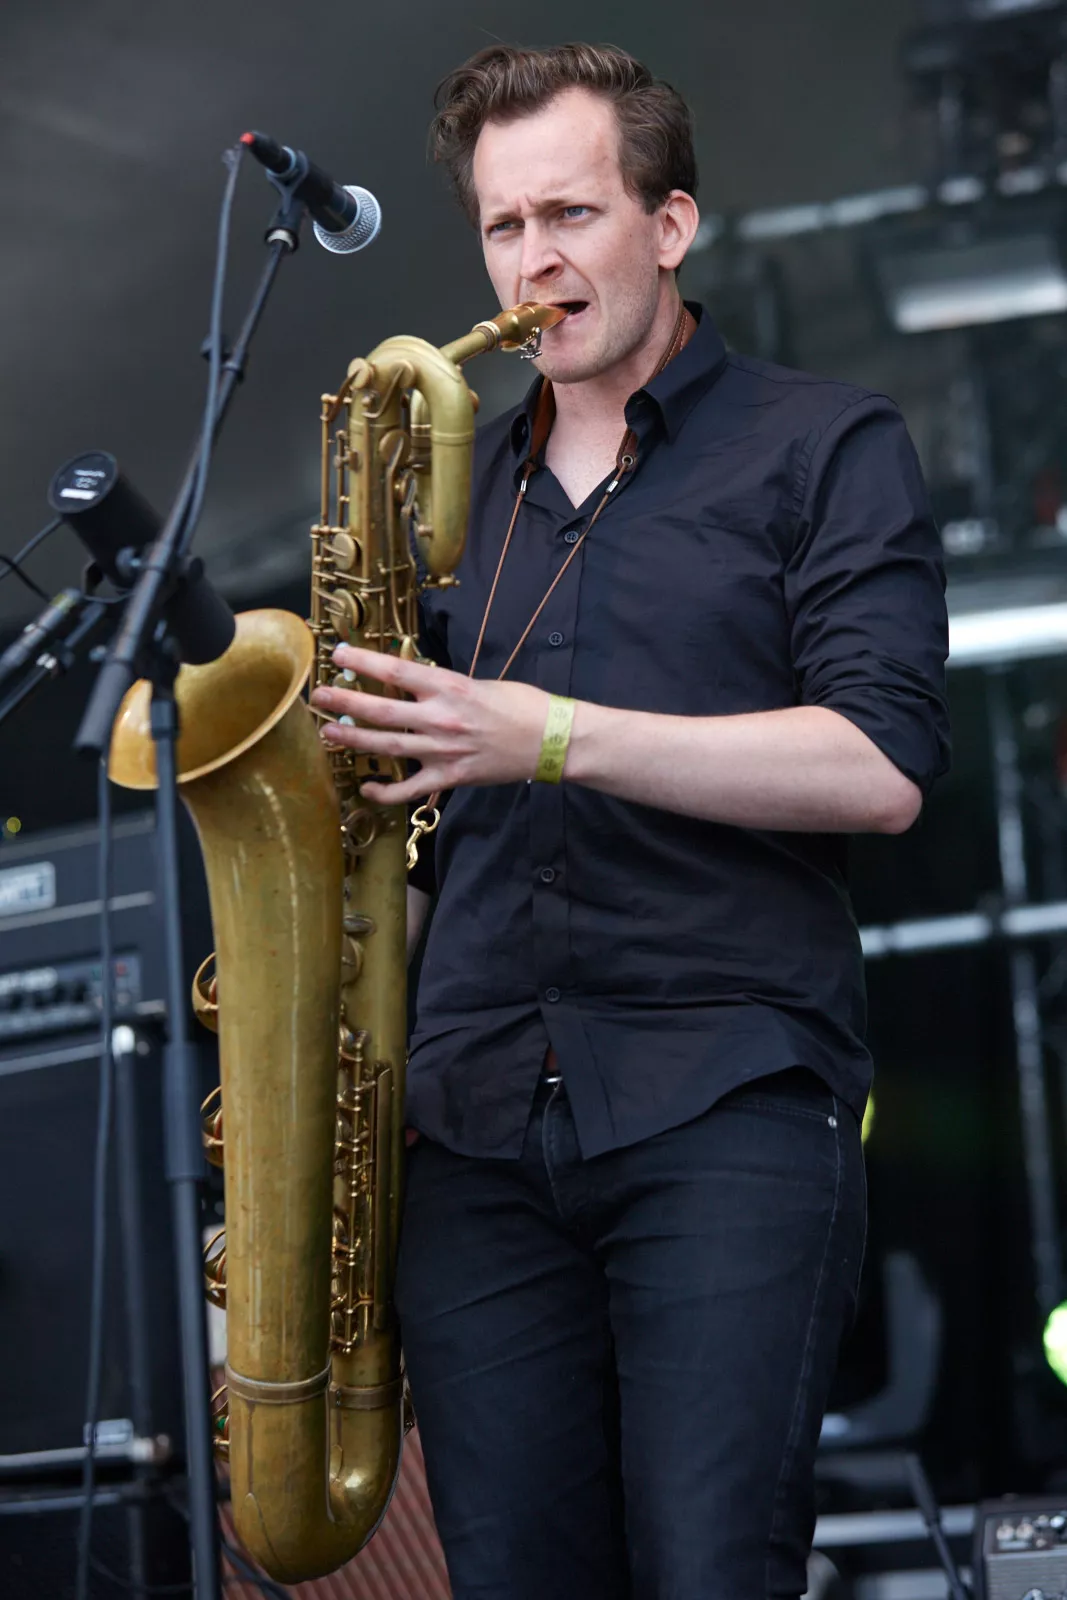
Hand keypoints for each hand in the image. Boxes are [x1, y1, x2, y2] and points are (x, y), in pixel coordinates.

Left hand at [310, 645, 550, 804]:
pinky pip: (409, 789)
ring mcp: (442, 751)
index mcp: (448, 688)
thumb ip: (443, 685)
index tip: (338, 654)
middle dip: (344, 702)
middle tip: (318, 695)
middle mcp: (440, 718)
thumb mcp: (479, 683)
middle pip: (380, 710)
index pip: (395, 671)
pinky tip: (367, 788)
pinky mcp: (450, 777)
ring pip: (386, 747)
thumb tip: (414, 681)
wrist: (551, 740)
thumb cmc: (520, 706)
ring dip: (353, 740)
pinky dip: (385, 792)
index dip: (362, 662)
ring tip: (327, 733)